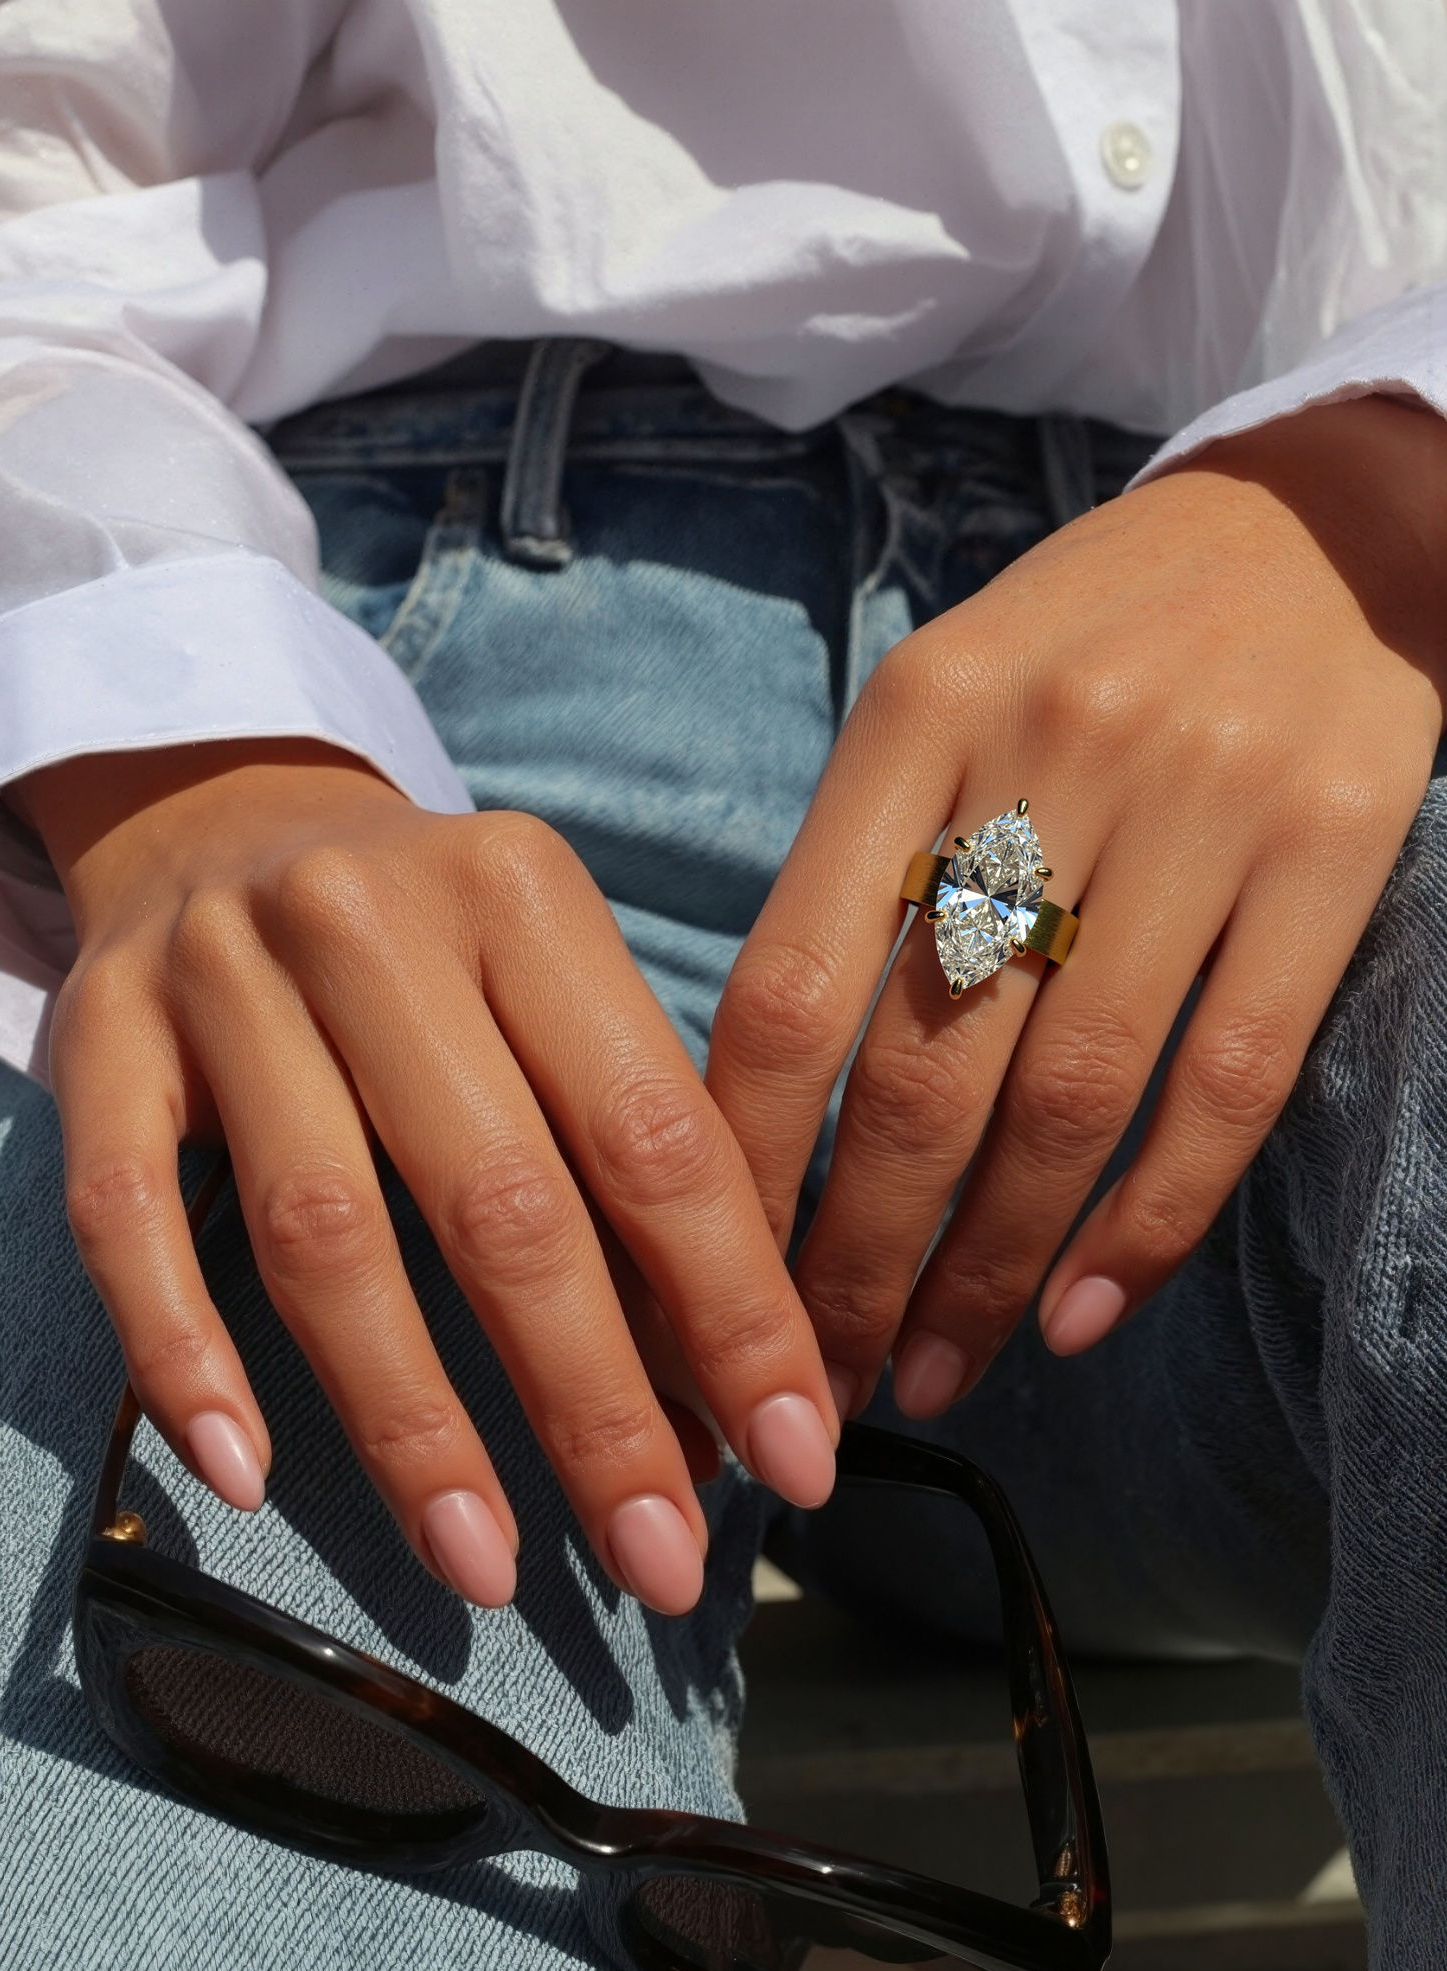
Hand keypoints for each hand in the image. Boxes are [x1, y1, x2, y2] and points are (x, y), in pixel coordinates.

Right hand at [22, 741, 837, 1611]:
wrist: (222, 815)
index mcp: (523, 897)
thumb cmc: (428, 941)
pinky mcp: (98, 1036)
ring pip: (325, 1232)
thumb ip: (630, 1143)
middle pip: (500, 1199)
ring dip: (412, 1424)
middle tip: (660, 1557)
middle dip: (594, 1405)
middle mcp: (370, 922)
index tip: (791, 1457)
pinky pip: (128, 1216)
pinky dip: (185, 1353)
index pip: (651, 1134)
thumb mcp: (549, 981)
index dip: (731, 1311)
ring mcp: (220, 978)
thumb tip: (724, 1381)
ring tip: (484, 1567)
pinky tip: (246, 1474)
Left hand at [707, 397, 1446, 1417]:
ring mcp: (1202, 807)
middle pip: (919, 1071)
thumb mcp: (948, 697)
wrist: (1322, 524)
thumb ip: (868, 866)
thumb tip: (775, 1101)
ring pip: (1067, 1100)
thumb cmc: (1096, 637)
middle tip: (819, 1377)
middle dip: (852, 1257)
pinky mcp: (1334, 854)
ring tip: (936, 1371)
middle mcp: (1048, 758)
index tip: (705, 1283)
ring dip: (990, 1267)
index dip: (740, 1163)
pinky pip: (1228, 1082)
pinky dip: (1152, 1220)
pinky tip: (1086, 1313)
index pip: (791, 985)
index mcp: (918, 720)